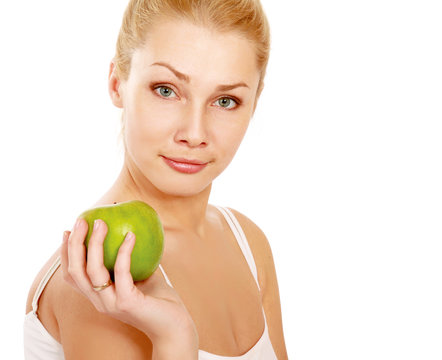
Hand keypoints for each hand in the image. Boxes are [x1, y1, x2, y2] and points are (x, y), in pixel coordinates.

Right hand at [61, 218, 197, 351]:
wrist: (174, 326)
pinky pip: (121, 272)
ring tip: (102, 222)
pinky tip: (131, 235)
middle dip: (74, 244)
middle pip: (75, 272)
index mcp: (99, 296)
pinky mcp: (127, 302)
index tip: (70, 230)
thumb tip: (130, 229)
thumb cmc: (159, 300)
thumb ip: (133, 259)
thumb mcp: (142, 275)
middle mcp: (99, 301)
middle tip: (82, 220)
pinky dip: (124, 251)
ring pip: (91, 271)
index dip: (66, 253)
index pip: (73, 275)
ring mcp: (111, 303)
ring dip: (94, 244)